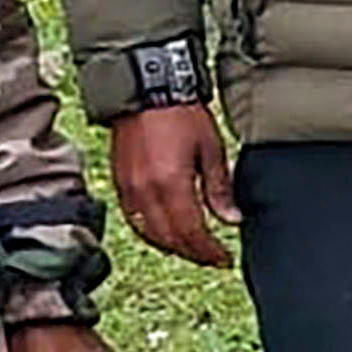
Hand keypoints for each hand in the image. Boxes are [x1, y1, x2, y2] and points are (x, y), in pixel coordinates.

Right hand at [107, 104, 234, 269]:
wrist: (147, 91)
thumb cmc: (183, 116)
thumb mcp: (212, 150)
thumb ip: (220, 189)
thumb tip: (232, 220)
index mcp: (171, 185)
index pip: (191, 233)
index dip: (208, 251)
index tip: (225, 259)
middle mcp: (145, 192)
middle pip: (169, 238)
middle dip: (193, 253)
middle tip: (213, 259)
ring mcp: (128, 189)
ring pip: (148, 233)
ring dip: (172, 246)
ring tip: (194, 250)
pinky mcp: (119, 183)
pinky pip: (134, 220)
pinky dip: (151, 233)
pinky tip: (167, 234)